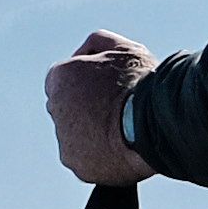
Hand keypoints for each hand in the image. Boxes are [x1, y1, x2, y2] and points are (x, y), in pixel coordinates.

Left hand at [45, 30, 152, 187]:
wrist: (152, 123)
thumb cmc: (140, 83)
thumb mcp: (123, 48)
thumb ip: (98, 43)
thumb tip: (85, 53)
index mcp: (60, 77)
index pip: (64, 80)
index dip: (88, 82)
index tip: (108, 88)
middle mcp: (55, 108)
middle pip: (68, 108)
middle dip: (86, 108)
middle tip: (117, 109)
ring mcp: (65, 139)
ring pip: (78, 136)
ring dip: (94, 133)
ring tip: (125, 130)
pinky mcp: (77, 164)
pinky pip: (87, 160)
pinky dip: (101, 156)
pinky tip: (122, 148)